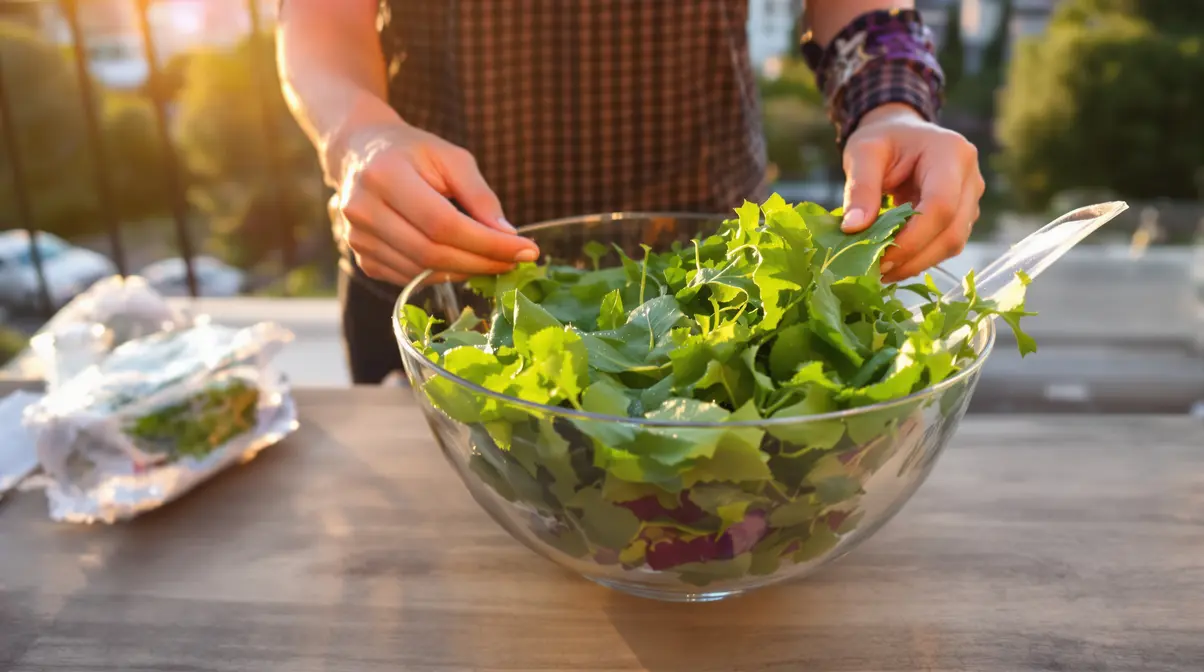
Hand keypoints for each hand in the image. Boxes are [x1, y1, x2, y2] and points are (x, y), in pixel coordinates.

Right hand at [332, 117, 538, 285]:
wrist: (358, 152)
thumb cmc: (412, 152)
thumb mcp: (451, 158)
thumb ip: (480, 195)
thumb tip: (508, 237)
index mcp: (385, 175)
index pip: (443, 223)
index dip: (487, 243)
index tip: (526, 250)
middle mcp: (364, 210)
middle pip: (431, 253)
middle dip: (481, 262)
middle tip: (515, 262)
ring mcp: (358, 238)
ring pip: (421, 271)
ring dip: (464, 271)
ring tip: (492, 261)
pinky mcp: (362, 258)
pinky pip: (408, 279)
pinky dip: (441, 275)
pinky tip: (460, 261)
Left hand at [840, 103, 983, 282]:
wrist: (902, 133)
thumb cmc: (883, 139)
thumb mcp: (863, 153)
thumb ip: (860, 188)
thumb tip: (853, 229)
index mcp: (951, 153)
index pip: (941, 205)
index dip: (913, 238)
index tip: (880, 258)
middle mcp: (970, 177)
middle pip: (952, 231)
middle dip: (914, 258)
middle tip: (876, 273)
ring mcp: (971, 197)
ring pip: (953, 243)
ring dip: (917, 263)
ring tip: (881, 272)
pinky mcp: (964, 214)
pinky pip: (946, 243)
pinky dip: (920, 257)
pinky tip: (894, 263)